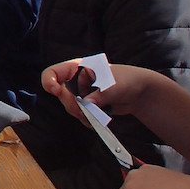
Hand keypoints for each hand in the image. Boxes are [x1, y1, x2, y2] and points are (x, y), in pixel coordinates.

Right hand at [42, 60, 167, 125]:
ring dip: (80, 113)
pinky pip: (79, 115)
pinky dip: (86, 119)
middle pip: (60, 94)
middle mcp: (75, 80)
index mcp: (77, 68)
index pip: (52, 73)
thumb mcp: (113, 86)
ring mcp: (80, 93)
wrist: (140, 93)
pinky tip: (97, 120)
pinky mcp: (87, 105)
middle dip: (72, 104)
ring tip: (97, 114)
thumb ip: (98, 95)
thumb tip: (86, 105)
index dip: (49, 82)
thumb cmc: (127, 80)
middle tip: (85, 110)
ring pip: (69, 106)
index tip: (57, 92)